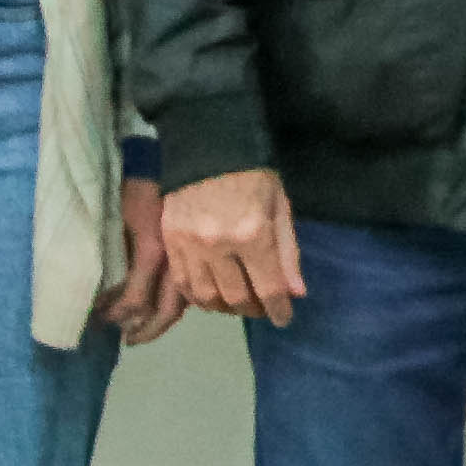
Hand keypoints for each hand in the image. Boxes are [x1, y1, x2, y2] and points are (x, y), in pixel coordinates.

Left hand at [104, 174, 184, 342]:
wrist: (191, 159)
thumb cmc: (144, 181)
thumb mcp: (122, 214)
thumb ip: (114, 250)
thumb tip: (102, 287)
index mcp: (153, 250)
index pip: (135, 298)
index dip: (118, 313)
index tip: (102, 318)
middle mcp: (177, 261)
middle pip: (166, 311)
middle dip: (146, 329)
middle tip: (129, 340)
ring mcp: (194, 259)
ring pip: (183, 303)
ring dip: (162, 321)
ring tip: (144, 329)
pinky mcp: (203, 254)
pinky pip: (192, 288)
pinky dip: (179, 303)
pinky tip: (167, 306)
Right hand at [161, 166, 306, 323]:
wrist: (207, 147)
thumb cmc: (253, 176)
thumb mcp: (280, 208)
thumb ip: (288, 253)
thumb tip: (295, 293)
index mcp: (253, 234)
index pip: (269, 288)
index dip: (278, 310)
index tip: (283, 318)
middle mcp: (219, 244)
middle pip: (237, 297)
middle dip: (253, 309)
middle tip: (261, 308)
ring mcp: (190, 245)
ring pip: (207, 297)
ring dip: (225, 308)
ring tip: (237, 303)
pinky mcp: (169, 241)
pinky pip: (182, 283)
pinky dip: (198, 296)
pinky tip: (211, 294)